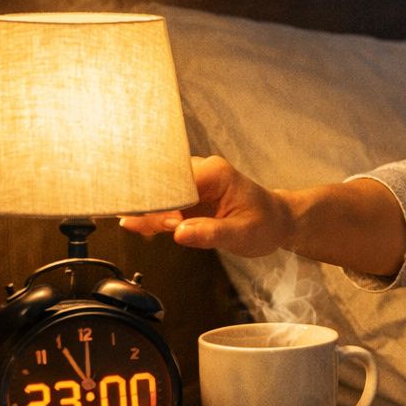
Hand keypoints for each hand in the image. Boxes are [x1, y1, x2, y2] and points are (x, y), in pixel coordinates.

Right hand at [120, 155, 293, 257]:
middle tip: (130, 220)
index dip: (160, 200)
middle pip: (163, 185)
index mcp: (215, 173)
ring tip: (129, 221)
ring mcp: (193, 184)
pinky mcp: (189, 198)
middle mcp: (201, 172)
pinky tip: (135, 223)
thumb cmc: (265, 224)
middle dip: (147, 203)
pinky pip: (166, 205)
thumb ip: (211, 232)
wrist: (276, 222)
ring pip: (161, 194)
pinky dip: (153, 216)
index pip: (175, 181)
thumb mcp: (243, 233)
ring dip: (147, 210)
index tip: (147, 216)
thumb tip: (180, 232)